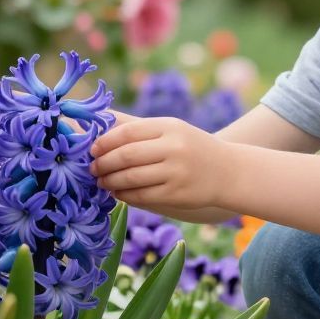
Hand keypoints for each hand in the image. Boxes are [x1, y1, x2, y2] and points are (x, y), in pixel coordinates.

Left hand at [89, 111, 231, 209]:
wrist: (228, 171)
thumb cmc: (189, 146)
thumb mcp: (169, 129)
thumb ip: (135, 126)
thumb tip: (98, 122)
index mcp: (169, 126)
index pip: (127, 132)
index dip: (104, 141)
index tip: (92, 149)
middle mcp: (174, 147)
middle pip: (126, 155)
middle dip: (103, 163)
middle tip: (92, 168)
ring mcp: (176, 172)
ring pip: (131, 178)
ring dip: (110, 181)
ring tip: (101, 181)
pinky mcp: (177, 194)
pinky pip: (142, 196)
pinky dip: (124, 195)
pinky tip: (117, 192)